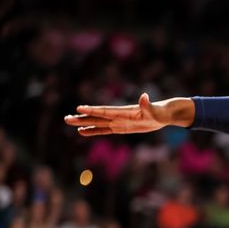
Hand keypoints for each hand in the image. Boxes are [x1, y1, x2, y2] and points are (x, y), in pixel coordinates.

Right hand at [64, 93, 193, 135]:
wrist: (162, 115)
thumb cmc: (159, 112)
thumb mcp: (154, 110)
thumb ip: (147, 104)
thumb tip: (144, 96)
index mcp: (124, 112)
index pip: (105, 111)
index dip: (93, 110)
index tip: (79, 108)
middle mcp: (118, 116)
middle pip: (97, 117)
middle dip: (82, 117)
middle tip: (66, 118)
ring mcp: (117, 121)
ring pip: (97, 123)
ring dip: (84, 123)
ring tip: (69, 121)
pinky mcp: (120, 128)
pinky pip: (104, 130)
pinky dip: (93, 131)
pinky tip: (82, 131)